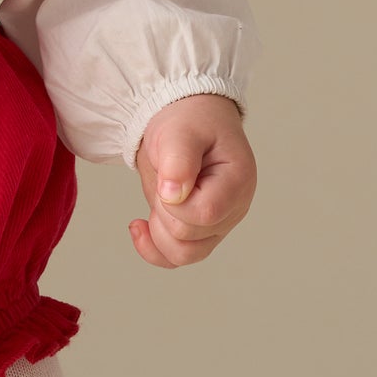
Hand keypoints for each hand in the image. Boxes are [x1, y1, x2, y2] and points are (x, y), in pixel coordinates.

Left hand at [128, 93, 256, 268]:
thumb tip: (172, 196)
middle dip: (163, 211)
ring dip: (157, 231)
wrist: (187, 119)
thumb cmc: (189, 121)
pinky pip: (176, 258)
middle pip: (189, 238)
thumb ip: (178, 160)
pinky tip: (138, 225)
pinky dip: (152, 248)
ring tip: (155, 197)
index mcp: (237, 182)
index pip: (205, 213)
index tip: (168, 175)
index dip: (175, 202)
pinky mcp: (200, 232)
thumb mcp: (179, 131)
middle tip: (164, 177)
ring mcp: (218, 224)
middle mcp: (234, 209)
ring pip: (183, 255)